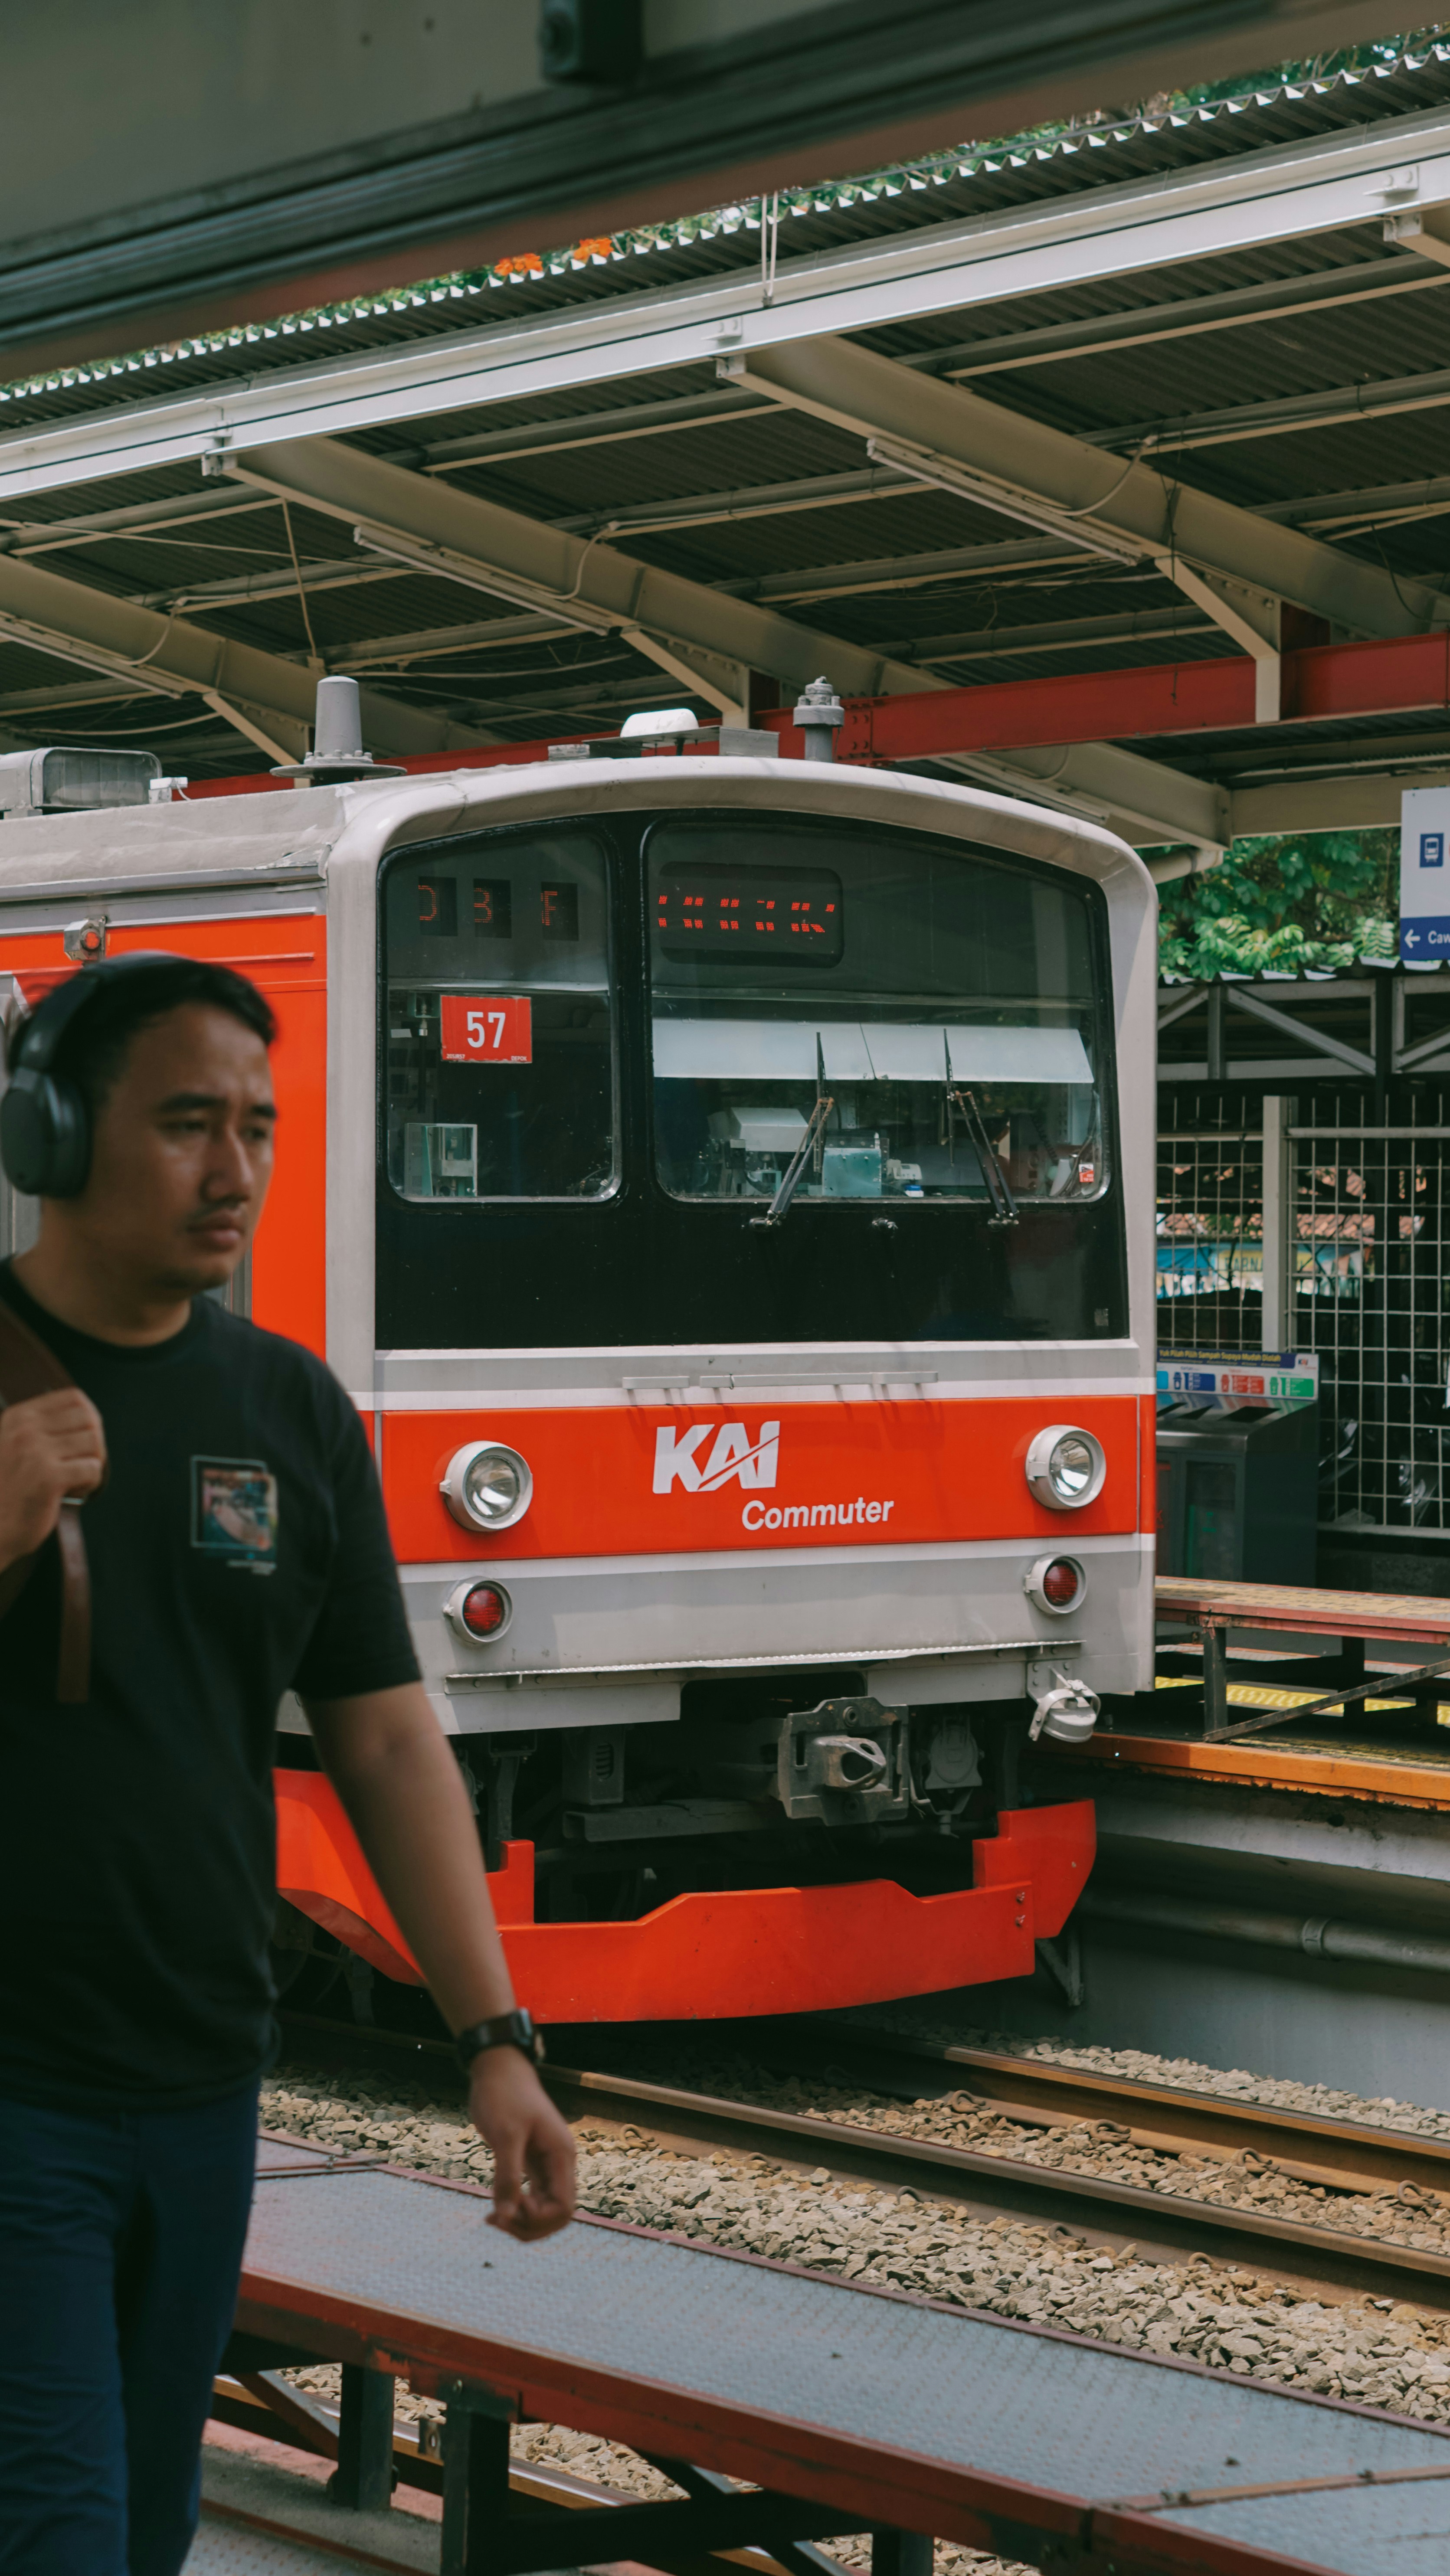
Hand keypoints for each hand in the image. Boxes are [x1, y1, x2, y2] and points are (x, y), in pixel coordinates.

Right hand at [0, 1390, 105, 1574]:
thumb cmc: (12, 1488)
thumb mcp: (19, 1446)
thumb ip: (46, 1427)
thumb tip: (91, 1414)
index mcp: (18, 1416)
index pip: (74, 1397)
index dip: (89, 1418)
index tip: (82, 1442)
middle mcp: (24, 1429)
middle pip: (89, 1419)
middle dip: (94, 1443)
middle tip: (81, 1464)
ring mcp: (35, 1452)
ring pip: (94, 1444)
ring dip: (92, 1464)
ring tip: (74, 1480)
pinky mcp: (48, 1478)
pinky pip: (93, 1469)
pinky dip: (90, 1483)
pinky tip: (72, 1493)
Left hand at [468, 2048, 576, 2241]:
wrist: (498, 2069)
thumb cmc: (503, 2095)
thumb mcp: (504, 2135)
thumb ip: (507, 2176)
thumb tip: (504, 2216)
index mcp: (561, 2155)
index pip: (564, 2208)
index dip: (538, 2219)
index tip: (508, 2206)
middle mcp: (559, 2163)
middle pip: (557, 2215)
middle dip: (529, 2226)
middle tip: (496, 2218)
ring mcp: (547, 2165)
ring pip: (544, 2210)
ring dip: (521, 2221)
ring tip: (491, 2217)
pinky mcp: (531, 2164)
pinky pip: (532, 2199)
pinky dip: (515, 2209)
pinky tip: (494, 2211)